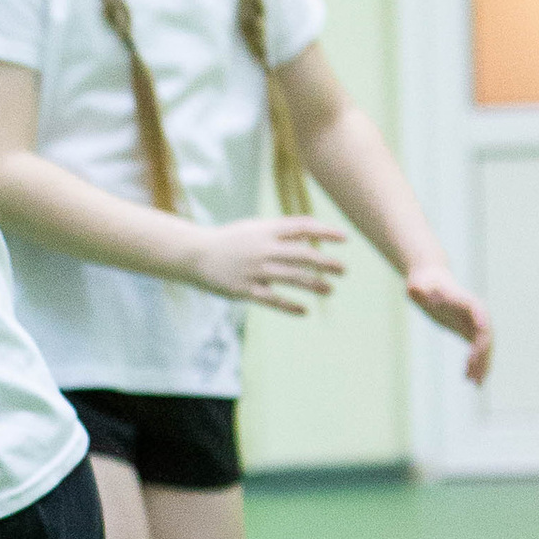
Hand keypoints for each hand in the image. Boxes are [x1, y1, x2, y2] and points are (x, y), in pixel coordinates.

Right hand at [188, 214, 346, 311]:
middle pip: (303, 254)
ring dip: (315, 284)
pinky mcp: (244, 290)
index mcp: (265, 230)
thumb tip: (311, 236)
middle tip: (343, 270)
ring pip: (292, 278)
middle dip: (326, 262)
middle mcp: (263, 249)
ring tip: (330, 290)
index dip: (326, 232)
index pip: (303, 227)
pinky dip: (290, 306)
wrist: (194, 254)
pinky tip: (305, 310)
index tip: (344, 239)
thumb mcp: (254, 228)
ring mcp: (254, 270)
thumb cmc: (229, 240)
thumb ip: (281, 231)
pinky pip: (272, 300)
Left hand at [405, 263, 493, 384]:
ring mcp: (474, 323)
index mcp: (464, 300)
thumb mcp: (418, 286)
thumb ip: (418, 290)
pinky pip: (477, 350)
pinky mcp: (469, 331)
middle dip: (481, 354)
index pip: (477, 311)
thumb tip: (415, 291)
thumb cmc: (423, 283)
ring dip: (482, 365)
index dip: (481, 324)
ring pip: (484, 347)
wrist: (431, 280)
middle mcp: (475, 312)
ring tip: (476, 384)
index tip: (481, 341)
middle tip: (472, 373)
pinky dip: (476, 364)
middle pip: (484, 335)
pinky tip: (470, 380)